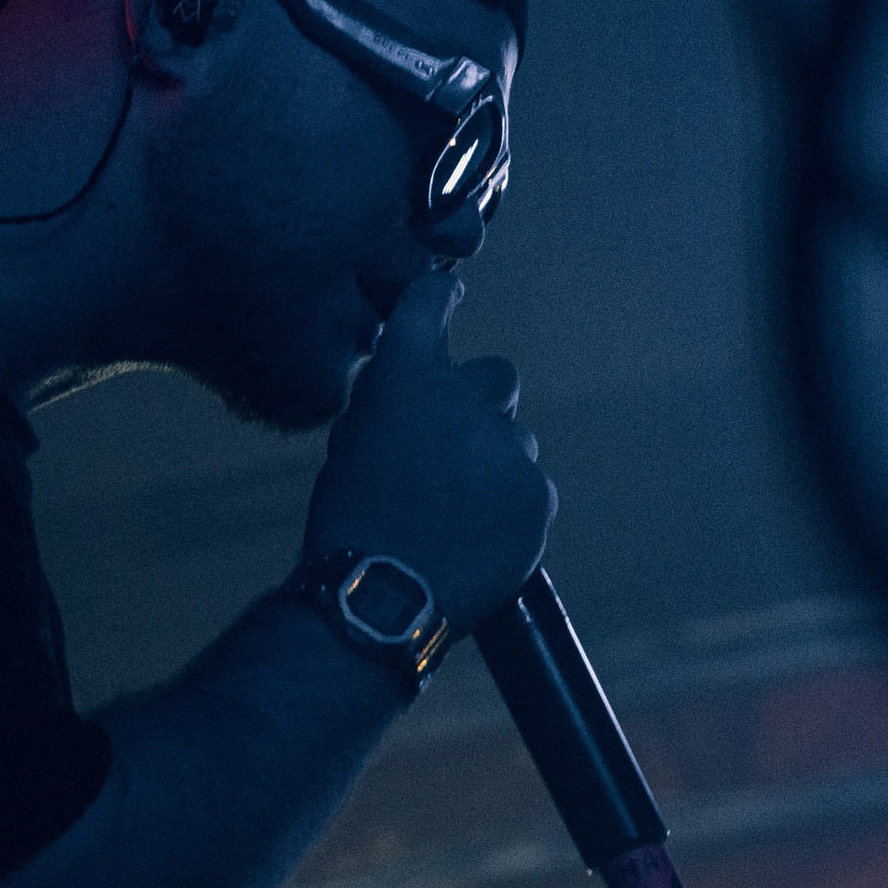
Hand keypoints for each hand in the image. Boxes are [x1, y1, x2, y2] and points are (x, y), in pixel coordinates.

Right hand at [303, 272, 553, 623]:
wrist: (381, 593)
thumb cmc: (351, 516)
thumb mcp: (351, 441)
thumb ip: (389, 403)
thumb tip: (418, 398)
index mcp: (406, 374)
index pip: (429, 300)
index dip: (438, 296)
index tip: (444, 294)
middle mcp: (465, 397)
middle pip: (498, 377)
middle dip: (480, 403)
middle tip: (451, 448)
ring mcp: (508, 446)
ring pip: (514, 442)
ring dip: (491, 465)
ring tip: (453, 514)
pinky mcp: (536, 495)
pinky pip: (530, 489)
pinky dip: (508, 509)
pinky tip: (472, 539)